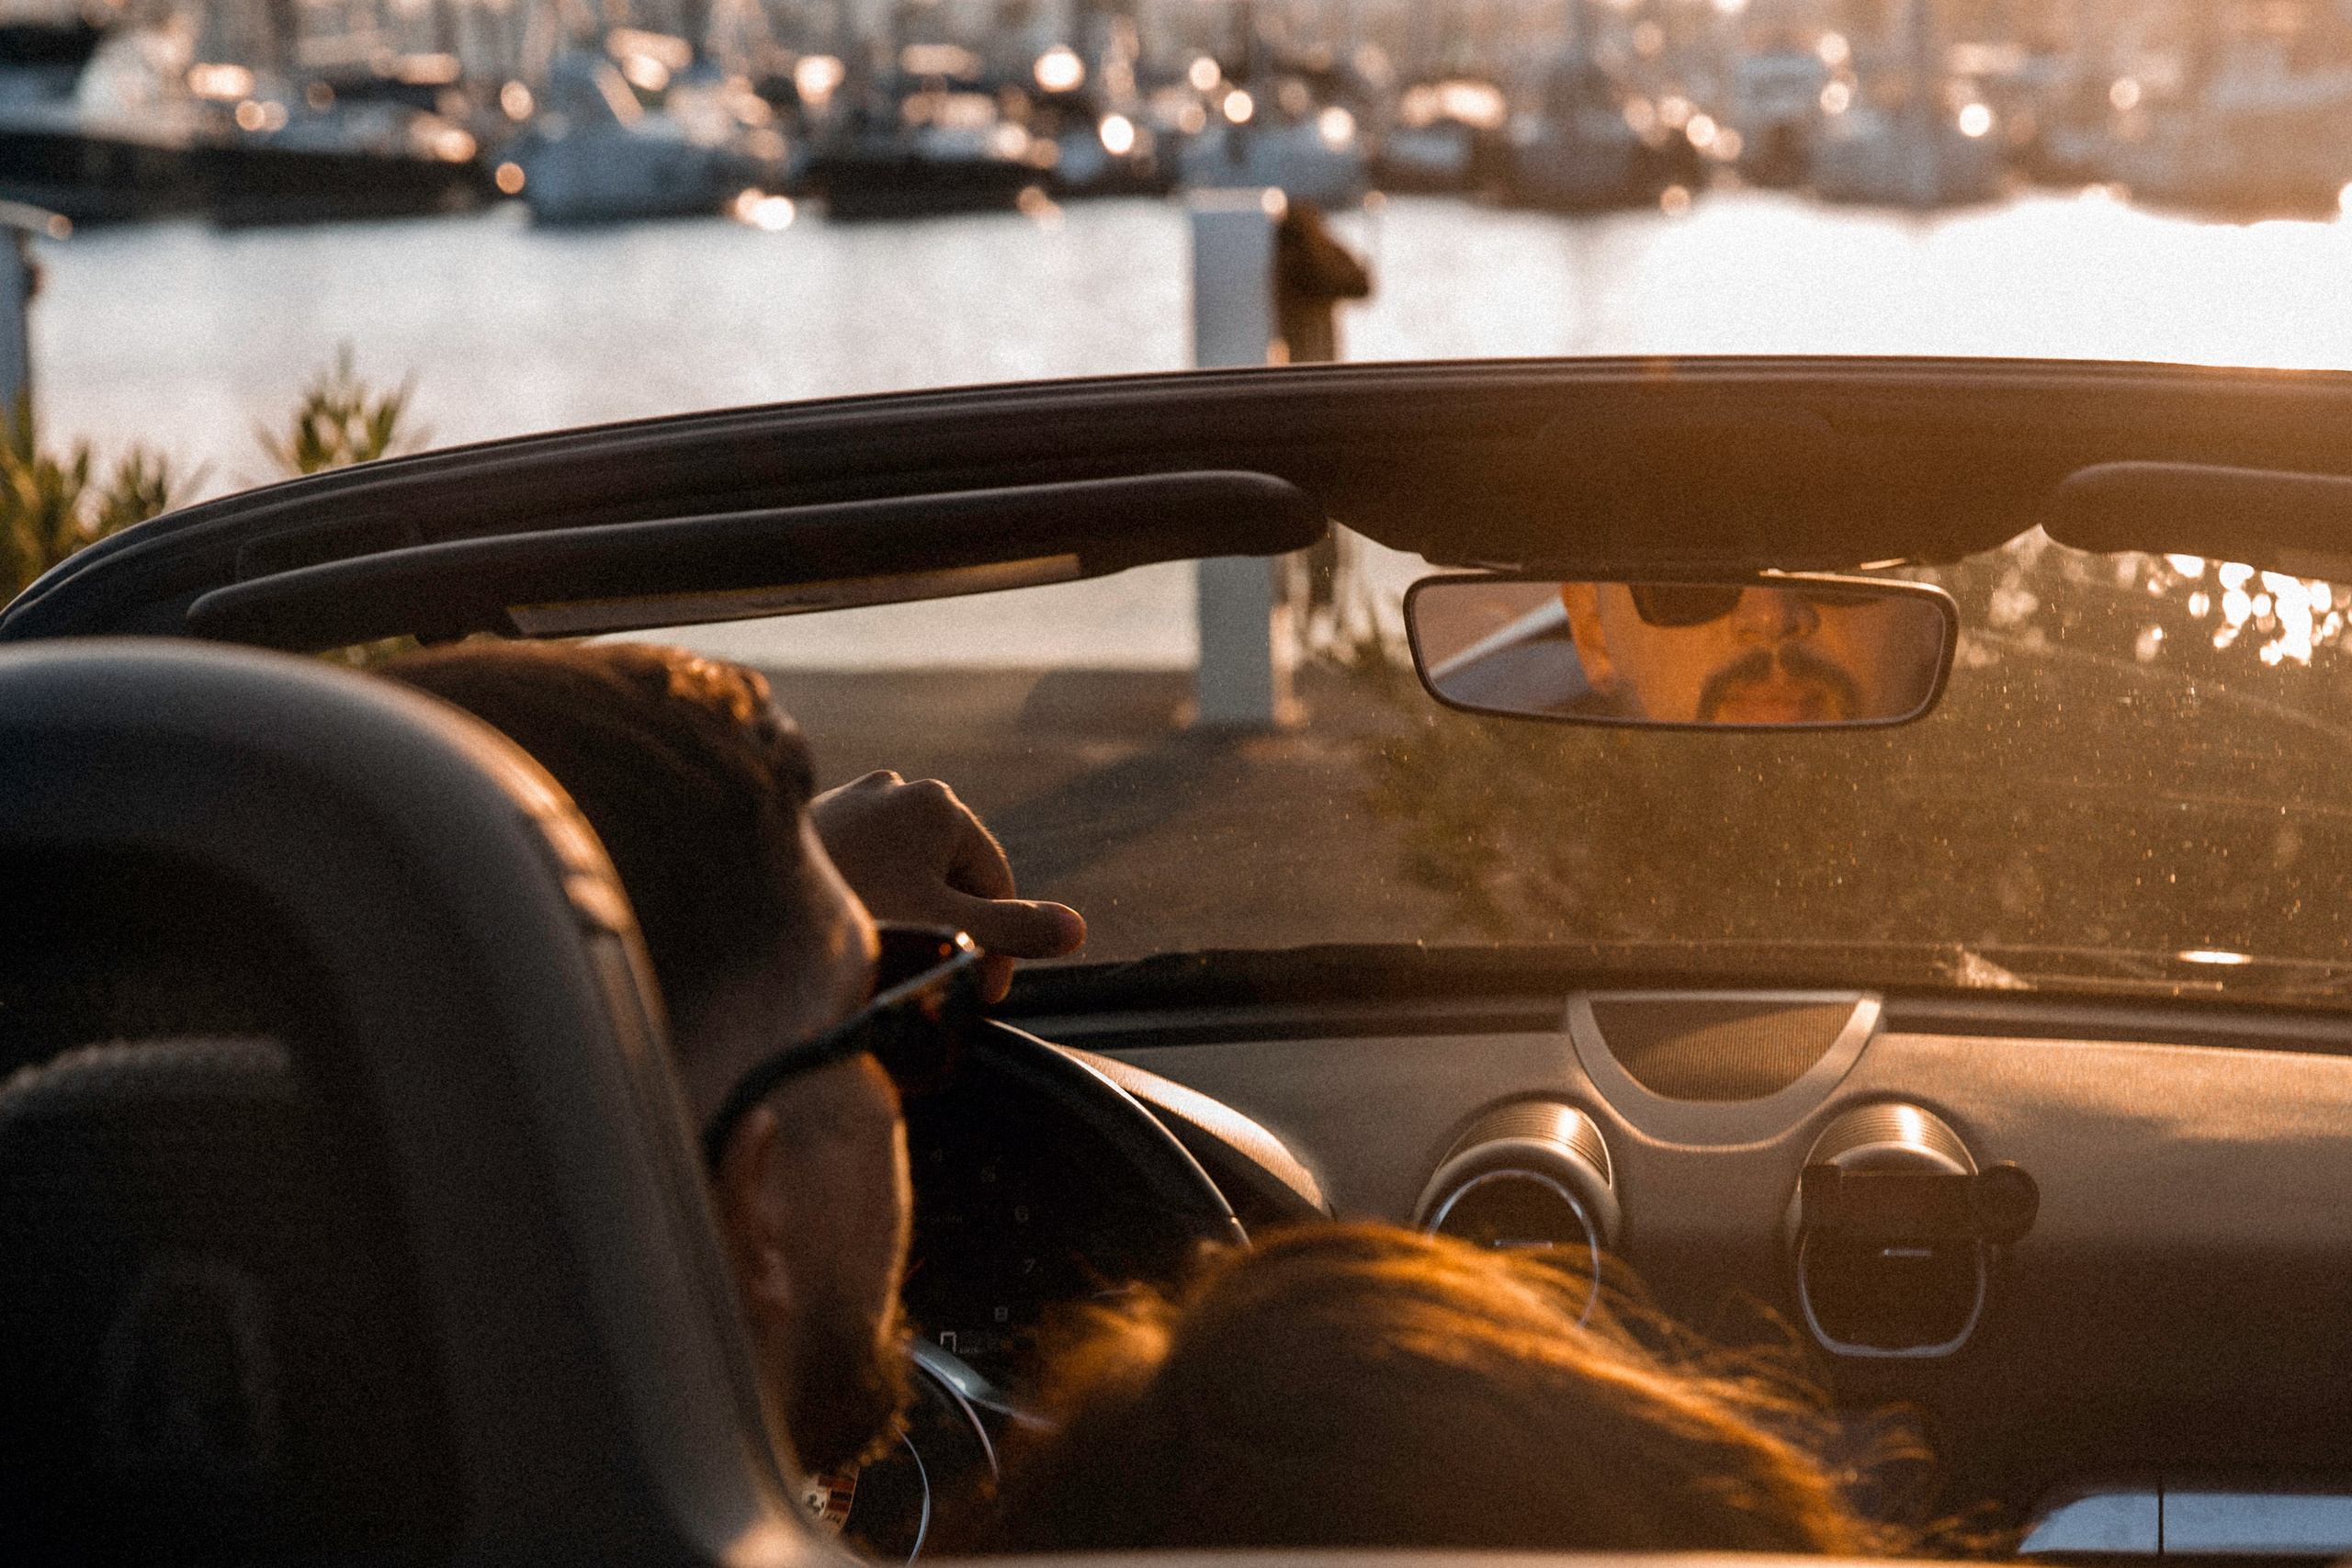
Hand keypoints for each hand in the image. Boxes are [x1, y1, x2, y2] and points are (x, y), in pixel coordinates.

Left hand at [810, 771, 1084, 1001]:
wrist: (736, 912)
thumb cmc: (853, 916)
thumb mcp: (946, 932)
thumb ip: (1014, 930)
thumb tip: (1079, 929)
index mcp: (938, 803)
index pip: (995, 883)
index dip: (999, 946)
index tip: (982, 997)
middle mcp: (895, 789)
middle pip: (949, 876)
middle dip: (951, 932)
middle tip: (934, 986)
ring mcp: (849, 802)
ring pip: (905, 874)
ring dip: (911, 920)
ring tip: (890, 966)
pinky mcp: (811, 822)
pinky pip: (863, 868)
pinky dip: (870, 903)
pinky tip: (849, 938)